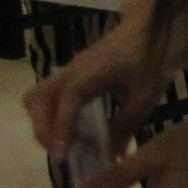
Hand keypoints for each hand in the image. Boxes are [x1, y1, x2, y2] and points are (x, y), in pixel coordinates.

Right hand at [22, 18, 155, 157]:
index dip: (61, 127)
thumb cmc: (149, 60)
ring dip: (43, 123)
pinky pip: (48, 97)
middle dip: (43, 129)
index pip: (68, 100)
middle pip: (37, 98)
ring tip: (62, 146)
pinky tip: (69, 134)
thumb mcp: (144, 97)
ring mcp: (68, 72)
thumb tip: (113, 156)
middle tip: (60, 153)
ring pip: (37, 97)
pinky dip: (50, 117)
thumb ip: (126, 126)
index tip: (61, 155)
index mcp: (91, 73)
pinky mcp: (70, 75)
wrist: (149, 31)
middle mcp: (72, 71)